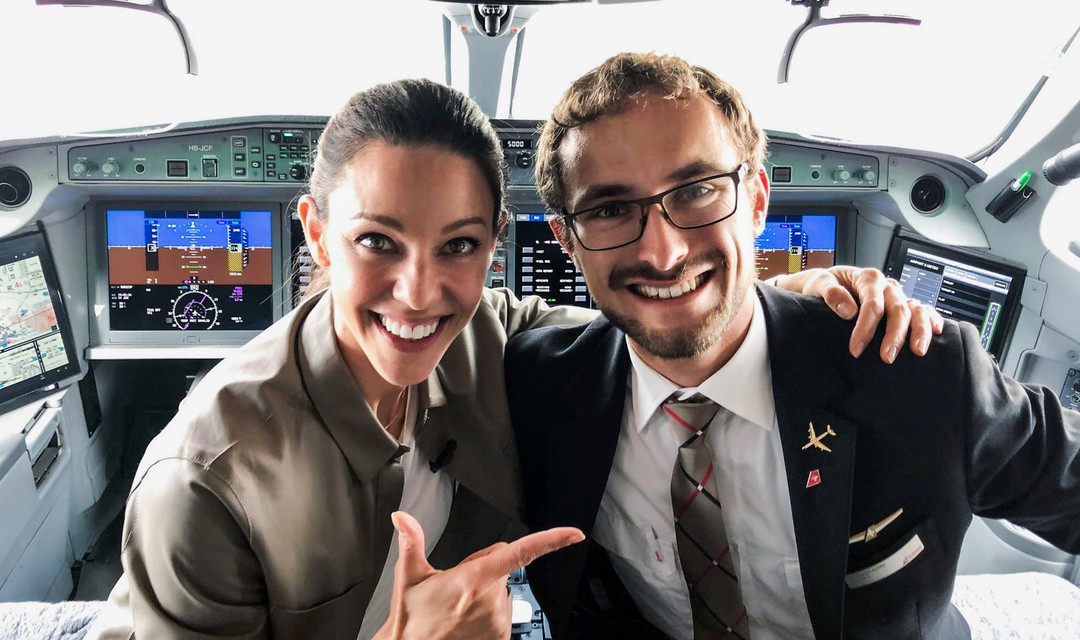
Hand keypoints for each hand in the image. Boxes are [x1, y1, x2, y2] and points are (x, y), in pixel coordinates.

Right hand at [374, 511, 583, 639]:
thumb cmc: (412, 622)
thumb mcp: (409, 578)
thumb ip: (411, 542)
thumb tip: (402, 518)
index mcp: (473, 579)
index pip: (521, 552)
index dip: (551, 540)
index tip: (573, 534)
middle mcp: (491, 599)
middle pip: (501, 568)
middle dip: (484, 571)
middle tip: (457, 586)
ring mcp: (498, 621)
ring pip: (501, 592)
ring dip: (486, 594)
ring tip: (458, 607)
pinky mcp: (500, 637)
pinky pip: (502, 614)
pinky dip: (488, 615)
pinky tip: (466, 621)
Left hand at [768, 266, 943, 362]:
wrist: (826, 285)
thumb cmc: (822, 286)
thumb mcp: (818, 284)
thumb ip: (830, 292)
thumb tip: (849, 311)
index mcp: (868, 278)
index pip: (872, 304)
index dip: (865, 328)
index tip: (855, 349)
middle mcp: (886, 286)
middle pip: (897, 310)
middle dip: (894, 335)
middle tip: (887, 358)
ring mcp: (897, 296)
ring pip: (915, 310)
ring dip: (919, 330)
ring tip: (918, 352)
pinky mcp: (902, 305)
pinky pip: (923, 310)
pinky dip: (931, 319)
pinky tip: (937, 331)